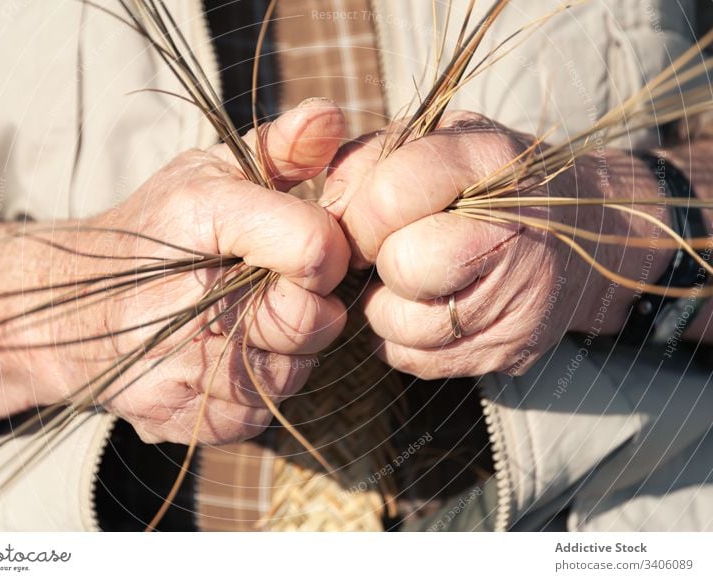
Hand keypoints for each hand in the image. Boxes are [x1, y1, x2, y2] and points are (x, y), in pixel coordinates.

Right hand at [0, 99, 349, 443]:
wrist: (68, 311)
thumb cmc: (156, 231)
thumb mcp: (208, 172)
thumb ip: (280, 148)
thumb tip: (331, 116)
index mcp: (201, 218)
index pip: (315, 251)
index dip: (329, 250)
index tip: (312, 246)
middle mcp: (189, 302)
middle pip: (313, 321)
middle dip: (309, 304)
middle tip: (276, 287)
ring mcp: (182, 371)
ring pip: (294, 372)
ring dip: (286, 348)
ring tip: (247, 318)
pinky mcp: (184, 419)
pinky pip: (260, 411)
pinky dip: (255, 385)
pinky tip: (226, 354)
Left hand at [320, 111, 671, 378]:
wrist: (583, 234)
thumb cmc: (487, 180)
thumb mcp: (434, 139)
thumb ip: (369, 160)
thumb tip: (323, 215)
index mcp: (490, 162)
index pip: (391, 196)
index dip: (360, 213)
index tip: (366, 216)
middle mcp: (514, 236)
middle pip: (401, 267)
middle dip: (380, 259)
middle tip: (395, 247)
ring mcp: (517, 303)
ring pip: (399, 324)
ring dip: (387, 303)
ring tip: (416, 277)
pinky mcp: (508, 352)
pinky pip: (413, 360)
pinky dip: (404, 337)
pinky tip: (430, 306)